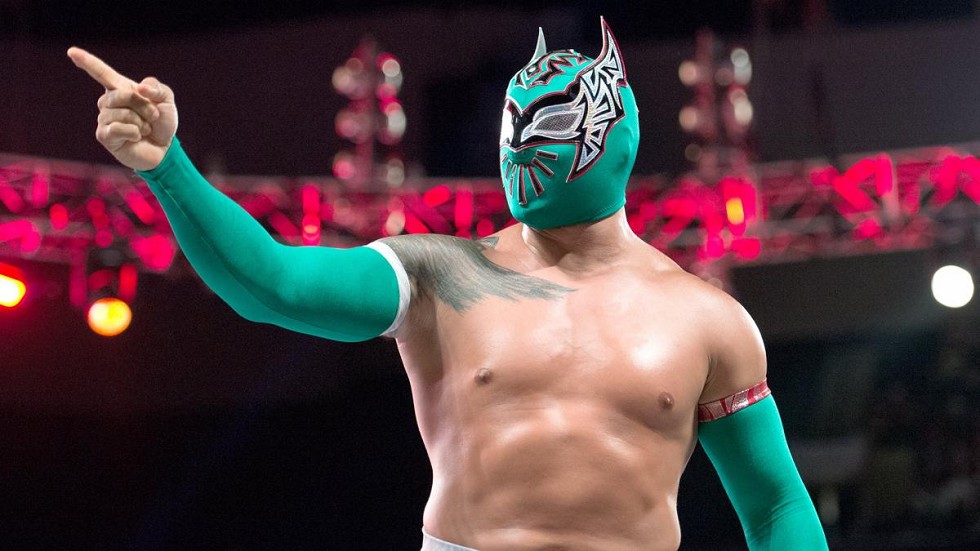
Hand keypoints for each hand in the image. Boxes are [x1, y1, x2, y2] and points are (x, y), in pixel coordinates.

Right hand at [67, 47, 177, 170]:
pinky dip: (133, 132)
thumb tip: (140, 89)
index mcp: (120, 88)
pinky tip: (136, 137)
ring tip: (144, 129)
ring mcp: (104, 119)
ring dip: (141, 122)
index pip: (101, 72)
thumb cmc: (162, 122)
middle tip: (153, 116)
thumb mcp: (166, 100)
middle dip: (144, 106)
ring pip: (122, 114)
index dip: (86, 61)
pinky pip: (117, 128)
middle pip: (122, 95)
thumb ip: (156, 88)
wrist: (165, 148)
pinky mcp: (104, 136)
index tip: (71, 51)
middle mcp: (108, 101)